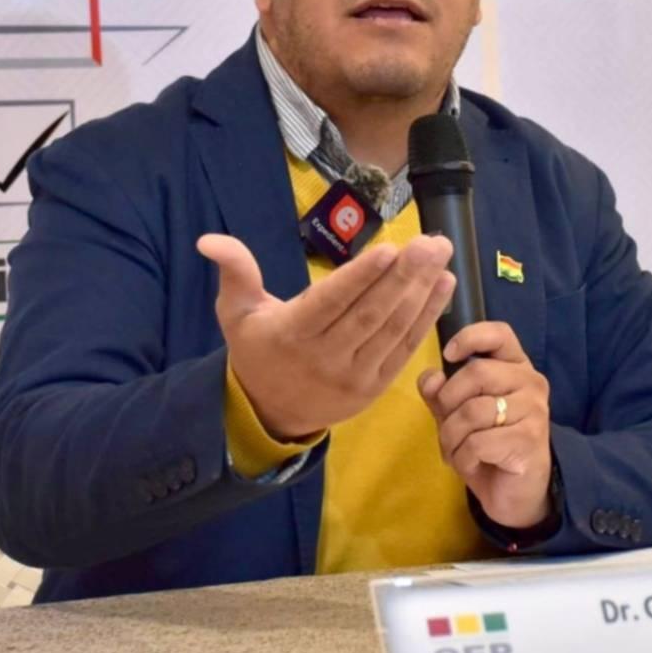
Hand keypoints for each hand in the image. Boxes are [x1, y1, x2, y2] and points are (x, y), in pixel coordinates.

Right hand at [197, 233, 455, 438]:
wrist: (270, 413)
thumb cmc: (256, 350)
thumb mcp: (236, 312)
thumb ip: (234, 271)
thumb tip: (208, 239)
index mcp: (291, 334)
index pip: (331, 303)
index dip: (361, 278)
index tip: (390, 249)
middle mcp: (325, 358)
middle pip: (369, 314)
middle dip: (404, 277)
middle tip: (430, 243)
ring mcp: (354, 376)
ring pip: (391, 331)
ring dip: (421, 293)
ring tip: (441, 258)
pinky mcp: (375, 387)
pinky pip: (403, 349)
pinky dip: (427, 318)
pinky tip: (444, 287)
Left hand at [418, 322, 553, 528]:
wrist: (516, 494)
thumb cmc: (488, 447)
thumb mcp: (458, 416)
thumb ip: (442, 394)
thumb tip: (430, 377)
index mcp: (515, 367)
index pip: (499, 334)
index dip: (470, 337)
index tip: (449, 354)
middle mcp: (531, 382)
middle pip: (476, 373)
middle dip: (448, 403)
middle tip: (446, 427)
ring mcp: (534, 410)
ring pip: (473, 411)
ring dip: (451, 437)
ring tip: (456, 452)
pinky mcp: (529, 440)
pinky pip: (478, 441)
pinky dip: (462, 457)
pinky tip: (471, 464)